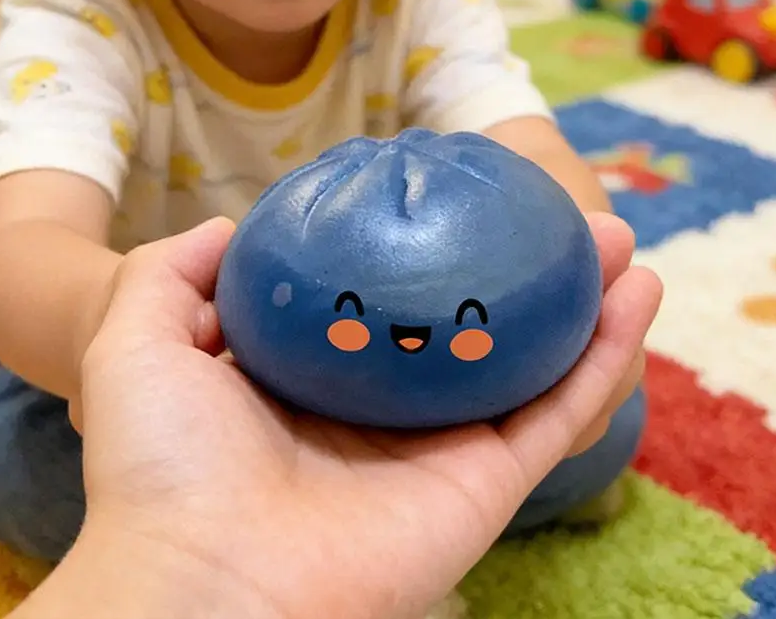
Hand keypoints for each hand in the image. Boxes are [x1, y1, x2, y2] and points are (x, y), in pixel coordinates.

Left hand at [52, 217, 659, 618]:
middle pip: (473, 327)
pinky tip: (637, 289)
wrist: (200, 583)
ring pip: (532, 363)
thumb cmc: (160, 462)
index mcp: (317, 380)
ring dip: (583, 301)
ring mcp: (442, 449)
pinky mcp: (487, 484)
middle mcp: (386, 413)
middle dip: (521, 271)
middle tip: (557, 212)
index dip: (424, 251)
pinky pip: (560, 409)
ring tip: (616, 238)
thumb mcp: (138, 337)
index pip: (386, 303)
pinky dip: (606, 352)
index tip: (457, 195)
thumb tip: (229, 226)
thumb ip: (171, 272)